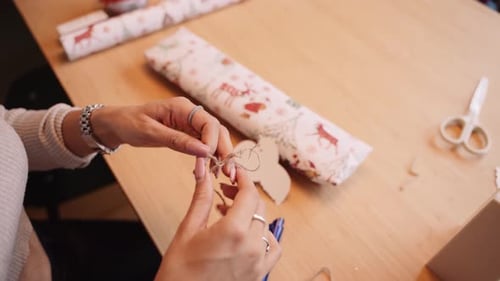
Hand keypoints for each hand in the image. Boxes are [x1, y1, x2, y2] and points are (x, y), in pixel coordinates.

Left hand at [92, 97, 232, 158]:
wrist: (118, 124)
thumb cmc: (130, 123)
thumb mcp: (151, 133)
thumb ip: (178, 141)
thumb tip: (204, 151)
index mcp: (183, 107)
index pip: (209, 123)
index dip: (213, 141)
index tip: (209, 159)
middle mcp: (191, 114)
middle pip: (217, 130)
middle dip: (223, 150)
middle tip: (227, 172)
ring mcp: (191, 124)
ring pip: (214, 138)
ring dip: (220, 155)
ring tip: (221, 174)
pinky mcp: (188, 134)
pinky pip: (204, 145)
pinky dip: (209, 157)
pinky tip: (209, 170)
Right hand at [154, 158, 281, 280]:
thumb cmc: (179, 272)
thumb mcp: (188, 230)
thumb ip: (202, 198)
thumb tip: (203, 172)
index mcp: (233, 231)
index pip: (249, 193)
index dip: (243, 178)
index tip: (235, 173)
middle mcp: (251, 246)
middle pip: (258, 207)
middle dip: (243, 194)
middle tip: (225, 192)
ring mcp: (258, 261)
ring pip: (265, 224)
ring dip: (251, 214)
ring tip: (229, 214)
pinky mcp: (260, 273)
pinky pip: (273, 247)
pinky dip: (264, 236)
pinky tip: (248, 234)